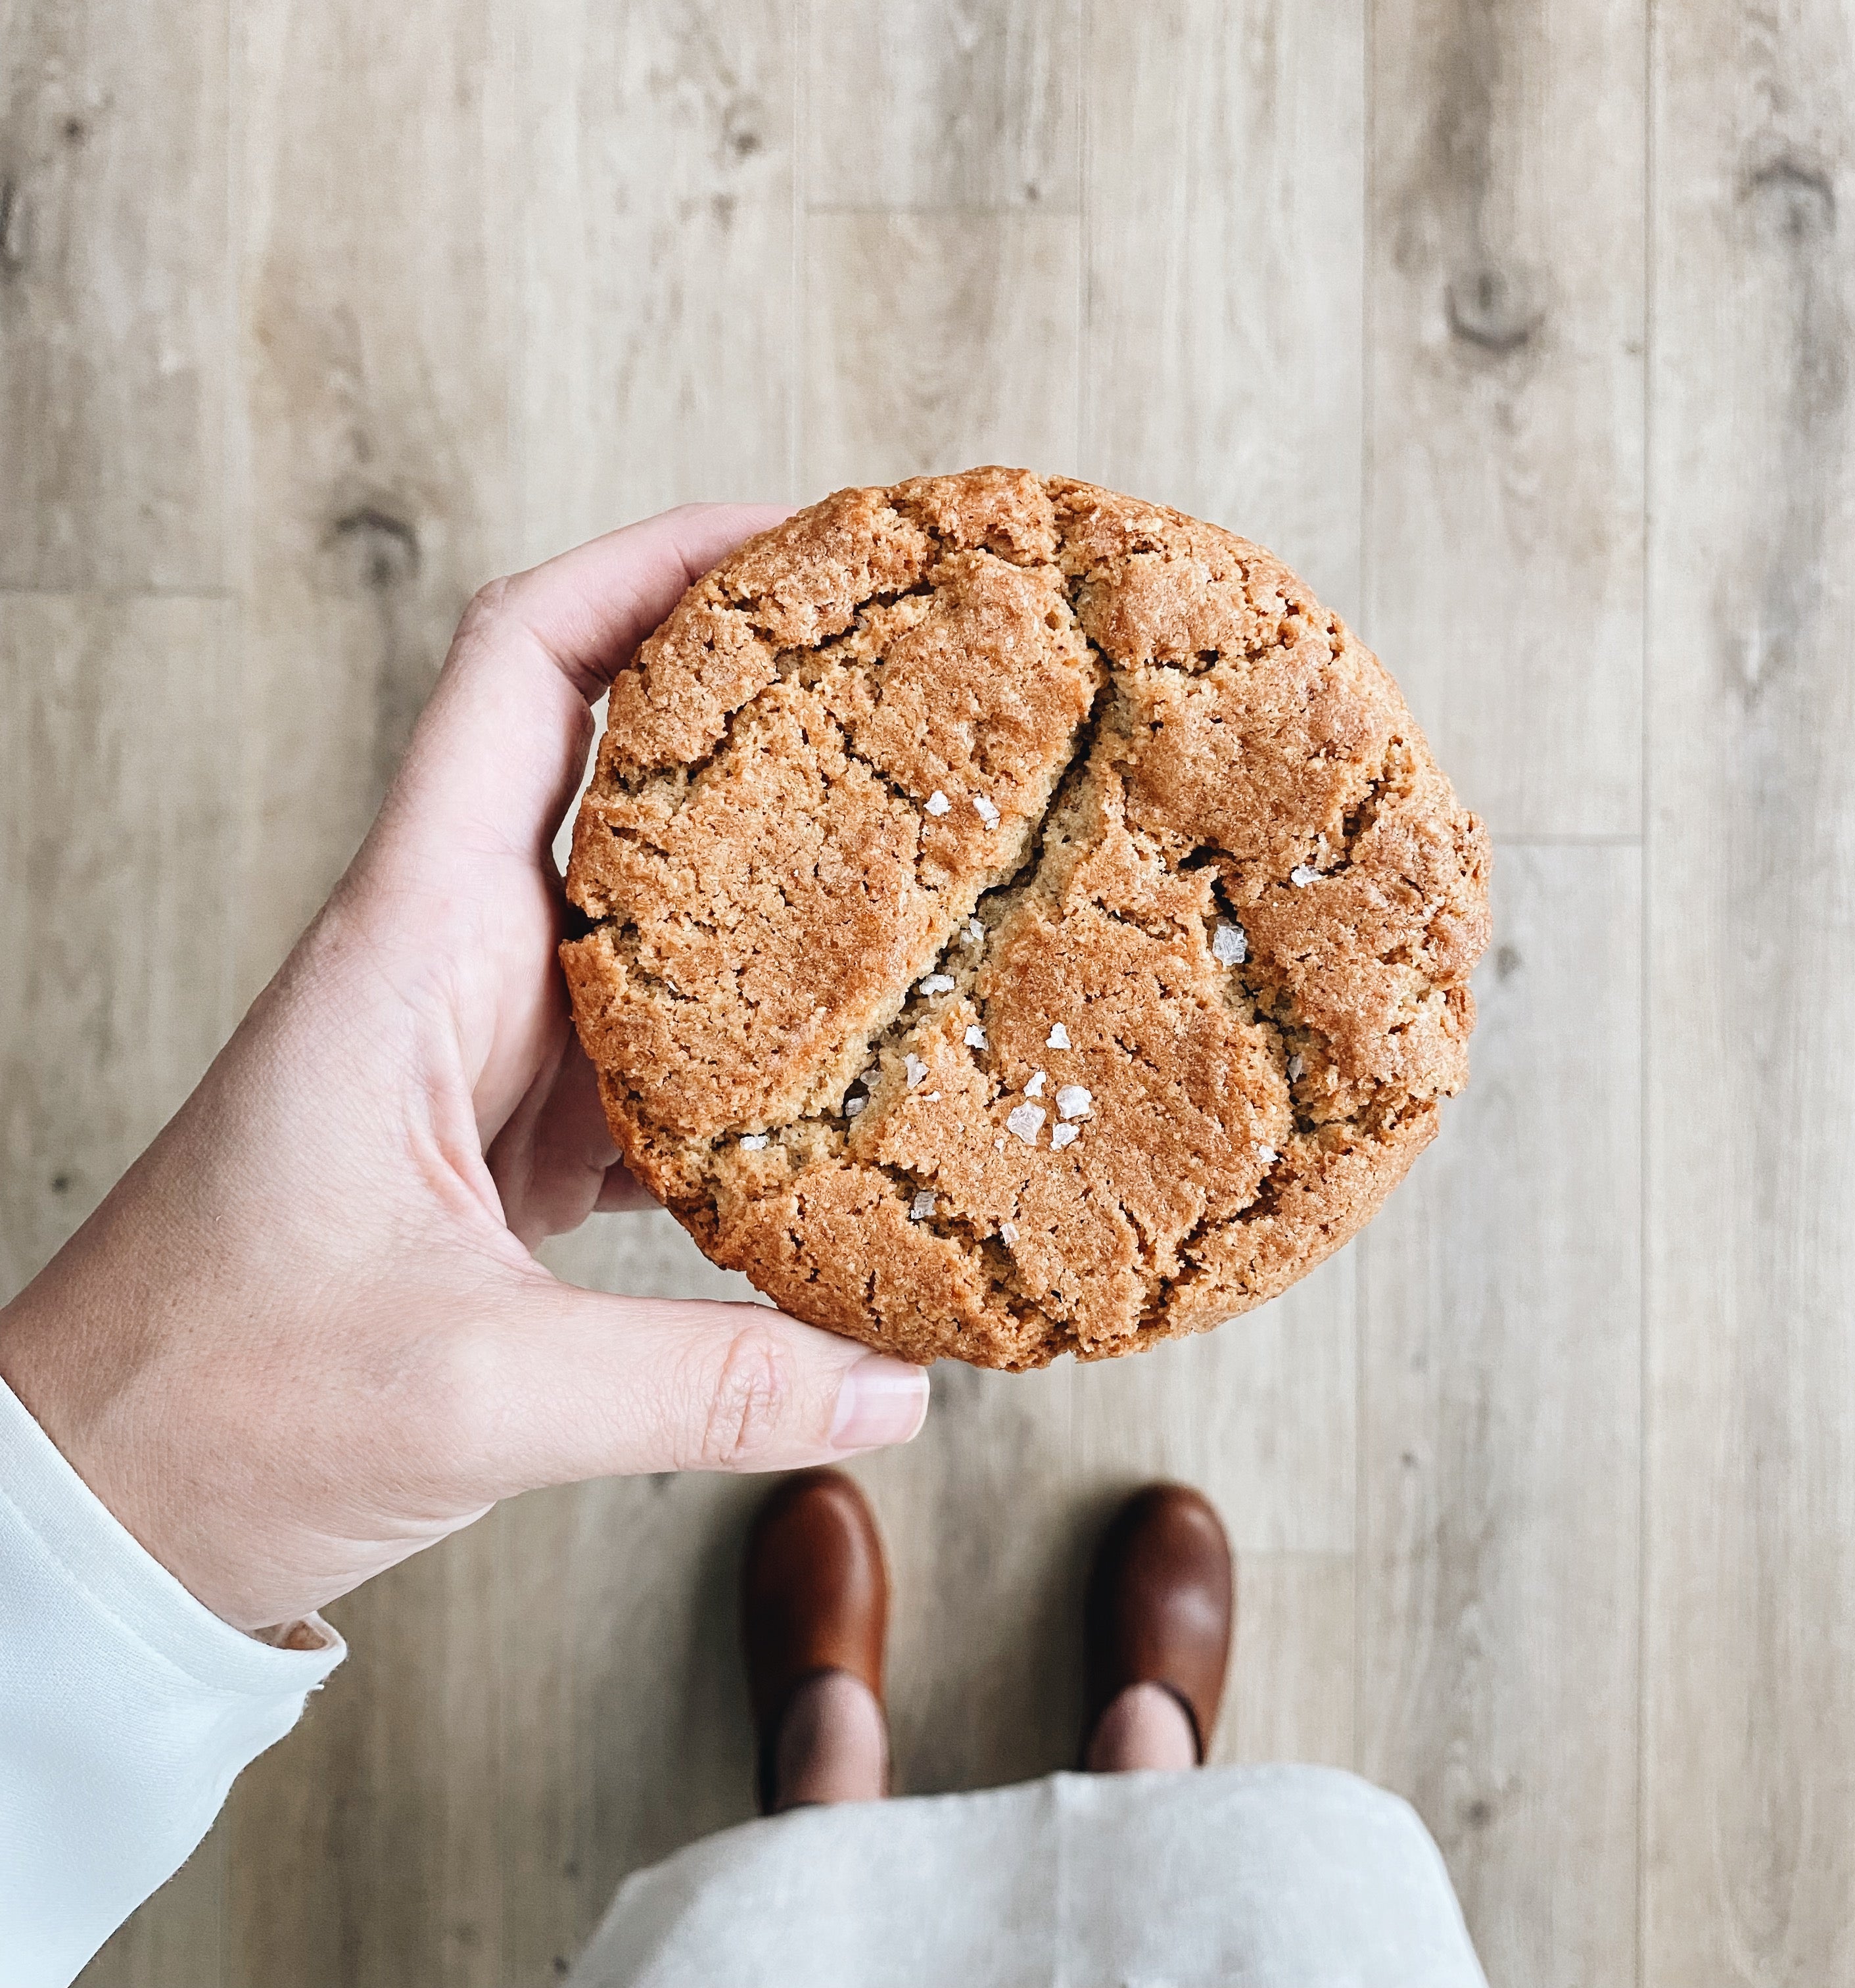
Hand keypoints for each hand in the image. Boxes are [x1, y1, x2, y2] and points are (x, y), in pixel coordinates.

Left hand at [0, 507, 928, 1632]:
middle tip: (916, 681)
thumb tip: (898, 1380)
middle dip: (760, 703)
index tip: (793, 539)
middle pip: (614, 760)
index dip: (653, 568)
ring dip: (778, 881)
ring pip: (654, 912)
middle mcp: (453, 965)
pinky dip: (758, 1055)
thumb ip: (705, 1387)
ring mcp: (488, 1049)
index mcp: (412, 947)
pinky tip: (852, 1092)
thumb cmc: (214, 1405)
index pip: (522, 669)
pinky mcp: (512, 1137)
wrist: (101, 1499)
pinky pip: (661, 1054)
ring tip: (929, 866)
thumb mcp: (472, 1394)